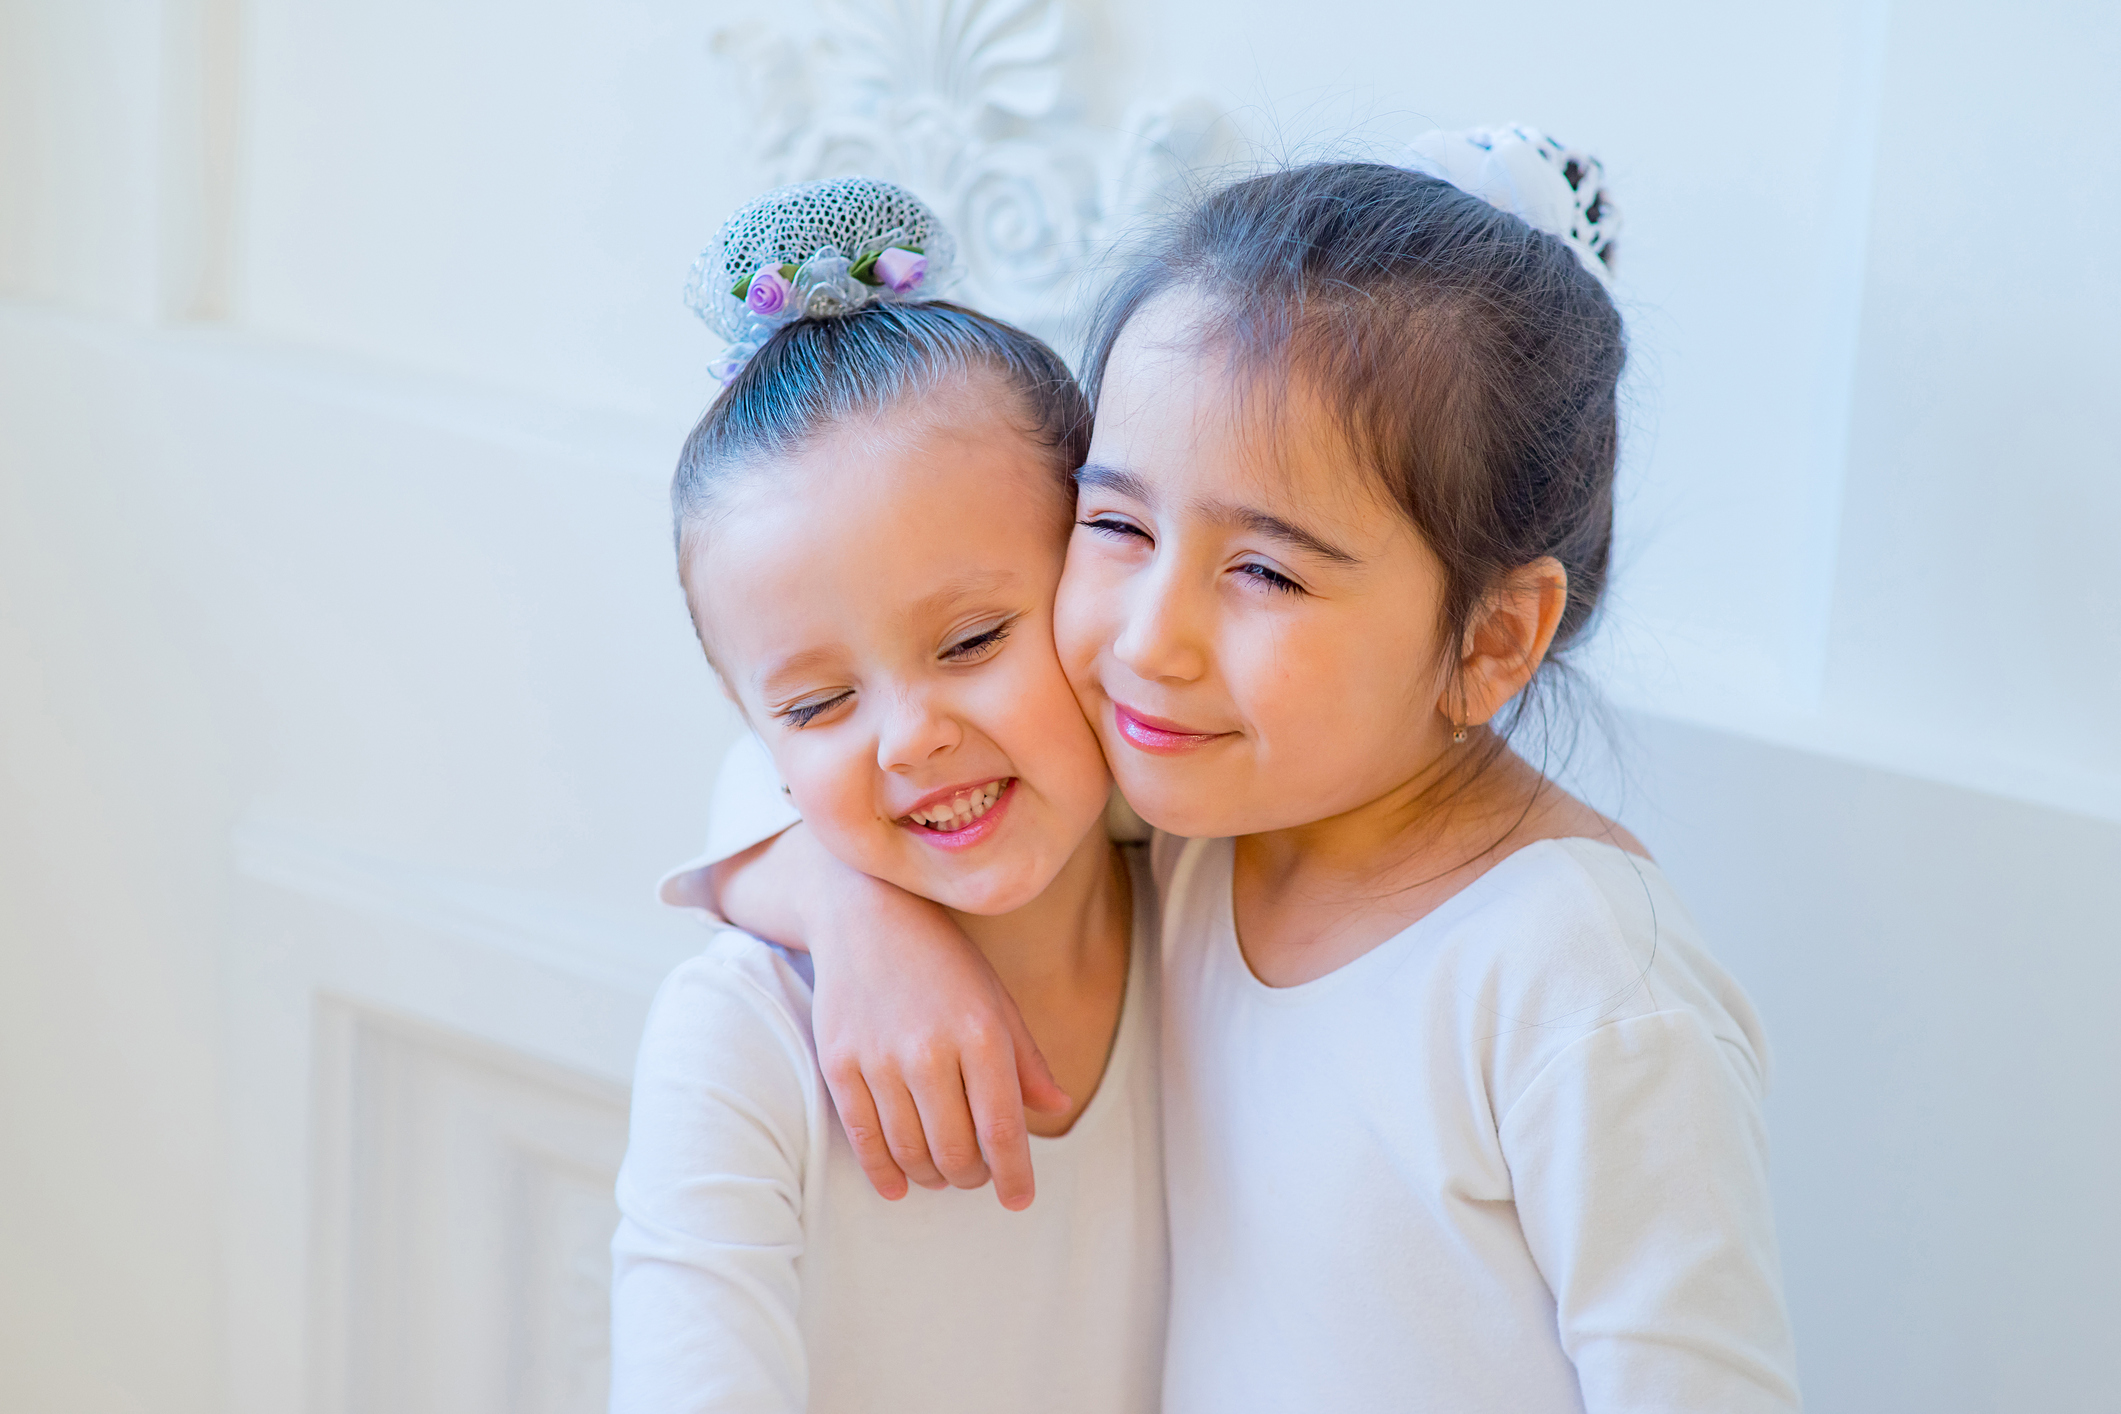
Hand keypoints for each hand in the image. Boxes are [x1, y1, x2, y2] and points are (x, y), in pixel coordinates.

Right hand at [713, 824, 1071, 1208]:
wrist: (865, 914)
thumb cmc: (943, 960)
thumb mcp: (997, 999)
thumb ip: (1026, 1060)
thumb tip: (1057, 1109)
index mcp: (981, 1033)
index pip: (1002, 1129)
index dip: (1014, 1174)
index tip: (1020, 1198)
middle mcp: (930, 1049)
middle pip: (956, 1151)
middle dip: (973, 1177)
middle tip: (978, 1175)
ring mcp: (879, 1058)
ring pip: (910, 1152)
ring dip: (932, 1177)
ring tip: (943, 1173)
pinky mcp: (839, 1062)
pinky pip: (863, 1138)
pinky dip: (884, 1172)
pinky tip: (899, 1183)